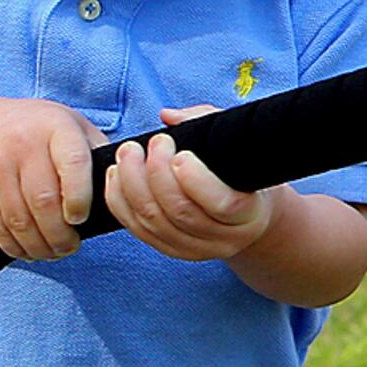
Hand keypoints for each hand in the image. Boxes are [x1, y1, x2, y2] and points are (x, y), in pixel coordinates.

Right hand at [0, 99, 102, 260]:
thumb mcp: (73, 127)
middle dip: (59, 234)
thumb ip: (97, 153)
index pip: (73, 164)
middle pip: (43, 200)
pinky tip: (28, 250)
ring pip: (18, 219)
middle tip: (70, 247)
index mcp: (56, 128)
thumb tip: (122, 188)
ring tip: (53, 252)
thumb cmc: (41, 131)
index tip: (81, 219)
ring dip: (38, 245)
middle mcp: (23, 145)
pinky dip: (14, 245)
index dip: (80, 198)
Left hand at [105, 105, 283, 261]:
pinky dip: (120, 201)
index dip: (196, 179)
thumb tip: (168, 116)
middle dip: (156, 173)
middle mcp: (224, 239)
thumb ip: (208, 123)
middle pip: (180, 212)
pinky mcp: (169, 250)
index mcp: (250, 215)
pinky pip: (136, 229)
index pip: (223, 203)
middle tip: (153, 142)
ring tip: (128, 152)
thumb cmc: (243, 172)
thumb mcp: (238, 145)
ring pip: (153, 221)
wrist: (246, 214)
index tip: (181, 153)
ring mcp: (194, 250)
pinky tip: (116, 175)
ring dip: (132, 183)